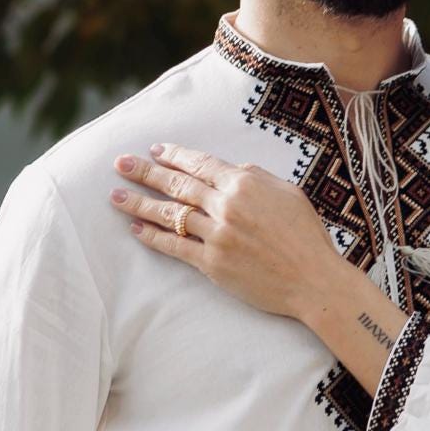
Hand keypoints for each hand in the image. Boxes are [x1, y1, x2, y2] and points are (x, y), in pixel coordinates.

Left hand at [110, 144, 349, 324]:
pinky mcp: (213, 264)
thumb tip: (231, 169)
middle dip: (145, 172)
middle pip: (177, 184)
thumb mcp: (288, 192)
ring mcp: (217, 235)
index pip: (199, 164)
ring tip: (115, 195)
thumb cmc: (307, 236)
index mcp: (244, 183)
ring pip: (170, 214)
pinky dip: (152, 237)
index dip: (174, 155)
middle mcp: (226, 205)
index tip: (154, 150)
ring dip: (139, 203)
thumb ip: (256, 177)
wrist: (314, 280)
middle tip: (119, 164)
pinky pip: (174, 247)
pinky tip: (135, 228)